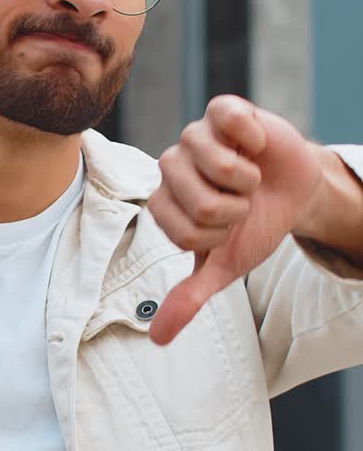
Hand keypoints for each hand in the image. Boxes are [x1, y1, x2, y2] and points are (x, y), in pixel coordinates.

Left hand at [147, 95, 323, 344]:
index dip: (217, 236)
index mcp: (163, 203)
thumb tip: (157, 339)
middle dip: (235, 211)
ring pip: (219, 165)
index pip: (184, 232)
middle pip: (200, 202)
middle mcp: (171, 167)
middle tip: (241, 203)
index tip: (226, 229)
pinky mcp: (221, 111)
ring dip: (248, 180)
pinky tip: (255, 146)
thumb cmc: (253, 227)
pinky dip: (253, 139)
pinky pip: (228, 119)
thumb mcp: (223, 265)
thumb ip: (189, 297)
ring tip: (249, 179)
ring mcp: (195, 136)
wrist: (293, 193)